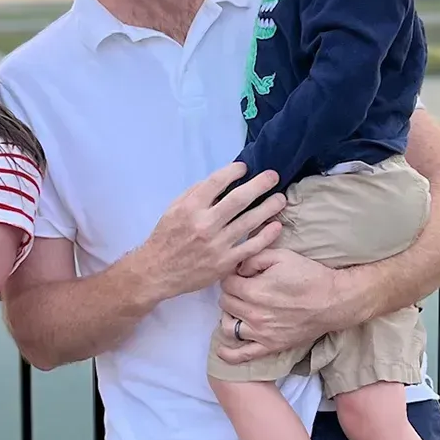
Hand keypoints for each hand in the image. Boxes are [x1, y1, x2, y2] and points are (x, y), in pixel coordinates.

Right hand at [135, 162, 286, 302]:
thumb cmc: (166, 237)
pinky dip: (266, 235)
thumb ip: (196, 194)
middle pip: (239, 199)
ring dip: (269, 208)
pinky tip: (275, 225)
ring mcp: (217, 245)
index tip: (244, 168)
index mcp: (190, 208)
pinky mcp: (225, 262)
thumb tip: (220, 181)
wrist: (158, 272)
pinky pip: (251, 246)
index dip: (234, 172)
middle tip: (274, 176)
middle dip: (260, 185)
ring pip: (249, 222)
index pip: (216, 182)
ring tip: (281, 199)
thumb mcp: (173, 208)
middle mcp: (205, 224)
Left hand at [214, 248, 358, 363]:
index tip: (241, 275)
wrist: (335, 301)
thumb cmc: (309, 275)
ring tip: (238, 309)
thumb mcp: (281, 255)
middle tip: (242, 289)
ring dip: (229, 316)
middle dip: (231, 293)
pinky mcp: (271, 346)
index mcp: (254, 291)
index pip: (226, 283)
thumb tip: (238, 268)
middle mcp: (254, 314)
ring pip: (228, 327)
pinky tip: (222, 350)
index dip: (231, 276)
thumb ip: (253, 258)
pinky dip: (229, 354)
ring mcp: (261, 333)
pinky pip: (243, 355)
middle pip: (225, 302)